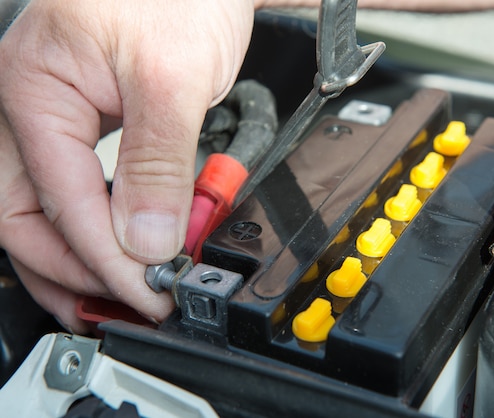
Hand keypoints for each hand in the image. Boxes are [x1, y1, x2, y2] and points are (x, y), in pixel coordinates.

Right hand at [0, 0, 253, 332]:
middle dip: (68, 272)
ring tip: (107, 295)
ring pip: (37, 207)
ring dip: (71, 257)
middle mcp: (26, 106)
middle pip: (22, 216)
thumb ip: (156, 163)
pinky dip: (90, 223)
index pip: (61, 204)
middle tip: (114, 309)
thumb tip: (146, 239)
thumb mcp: (173, 77)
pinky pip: (69, 185)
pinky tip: (115, 244)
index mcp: (32, 92)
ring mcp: (51, 113)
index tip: (144, 294)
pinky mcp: (83, 119)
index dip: (104, 262)